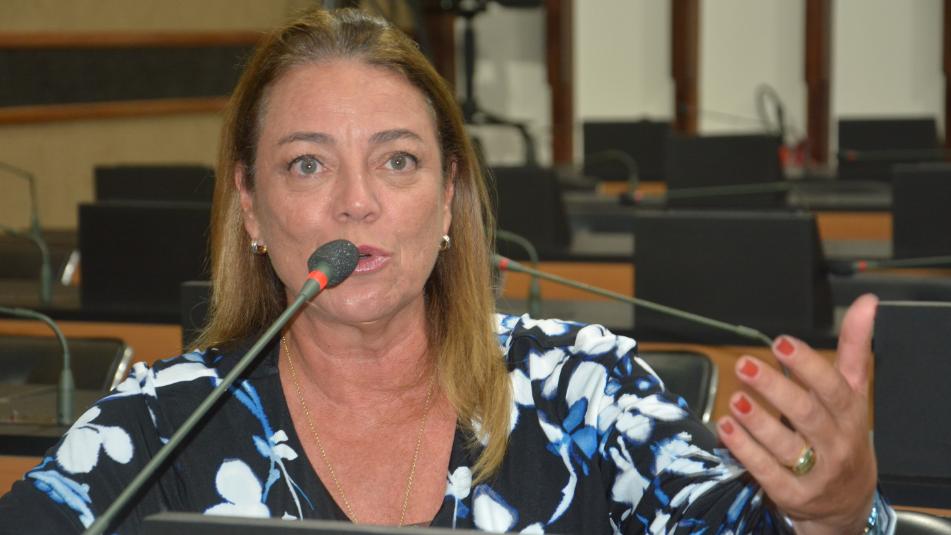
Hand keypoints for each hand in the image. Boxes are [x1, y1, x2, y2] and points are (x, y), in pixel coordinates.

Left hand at [716, 294, 878, 534]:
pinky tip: (726, 428)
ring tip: (735, 398)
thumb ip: (855, 347)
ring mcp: (815, 472)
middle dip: (775, 389)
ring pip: (786, 446)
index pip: (832, 388)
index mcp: (849, 414)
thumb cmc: (843, 434)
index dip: (807, 365)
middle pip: (806, 414)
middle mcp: (835, 443)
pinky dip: (745, 450)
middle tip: (745, 365)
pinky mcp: (793, 495)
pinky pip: (767, 472)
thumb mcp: (853, 392)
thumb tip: (866, 303)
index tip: (781, 344)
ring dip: (758, 421)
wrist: (848, 501)